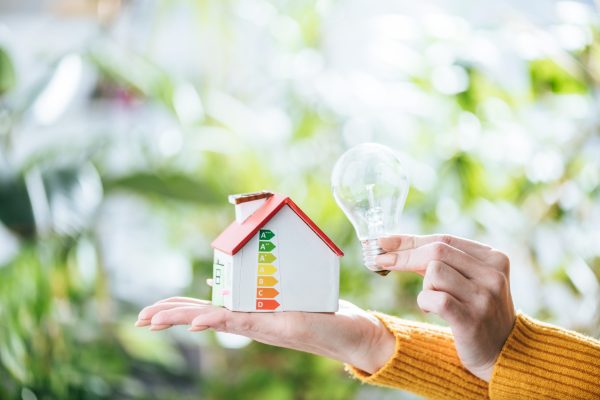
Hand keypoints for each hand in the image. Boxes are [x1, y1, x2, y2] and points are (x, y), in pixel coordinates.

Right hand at [135, 298, 395, 373]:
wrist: (354, 333)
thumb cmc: (324, 312)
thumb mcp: (292, 291)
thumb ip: (265, 283)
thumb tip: (240, 272)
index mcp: (250, 312)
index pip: (208, 307)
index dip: (180, 307)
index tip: (154, 310)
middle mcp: (251, 320)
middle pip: (202, 314)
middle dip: (170, 316)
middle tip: (140, 318)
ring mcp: (261, 325)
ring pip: (214, 318)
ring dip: (182, 318)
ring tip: (152, 319)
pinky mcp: (277, 326)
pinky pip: (241, 321)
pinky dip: (217, 320)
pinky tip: (196, 322)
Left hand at [376, 234, 515, 380]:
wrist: (502, 354)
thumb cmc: (476, 311)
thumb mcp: (468, 280)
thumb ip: (441, 262)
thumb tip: (393, 244)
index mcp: (494, 258)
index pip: (444, 239)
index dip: (410, 240)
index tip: (383, 241)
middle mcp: (492, 274)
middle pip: (436, 251)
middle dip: (404, 256)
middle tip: (381, 262)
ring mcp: (484, 296)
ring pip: (434, 272)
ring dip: (424, 287)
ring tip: (433, 301)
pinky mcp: (471, 319)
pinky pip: (434, 298)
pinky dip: (424, 302)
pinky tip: (430, 310)